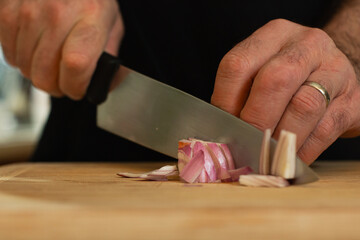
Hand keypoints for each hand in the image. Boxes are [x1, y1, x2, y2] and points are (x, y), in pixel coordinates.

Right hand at [0, 0, 123, 98]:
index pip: (75, 66)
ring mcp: (29, 10)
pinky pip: (8, 52)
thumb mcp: (113, 24)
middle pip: (44, 73)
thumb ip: (110, 57)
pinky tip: (35, 50)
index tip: (78, 89)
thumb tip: (103, 86)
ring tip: (51, 63)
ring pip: (24, 67)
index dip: (75, 86)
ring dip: (38, 73)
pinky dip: (21, 59)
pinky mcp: (8, 9)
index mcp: (90, 19)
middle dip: (56, 87)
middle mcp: (58, 14)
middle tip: (63, 82)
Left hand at [211, 19, 359, 163]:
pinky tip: (288, 159)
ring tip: (264, 157)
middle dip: (255, 120)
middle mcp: (307, 45)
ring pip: (303, 107)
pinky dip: (302, 150)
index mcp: (274, 35)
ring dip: (279, 139)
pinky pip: (324, 130)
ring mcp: (335, 70)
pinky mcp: (353, 100)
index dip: (225, 102)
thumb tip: (221, 135)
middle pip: (274, 80)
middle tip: (244, 146)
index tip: (222, 128)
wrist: (339, 73)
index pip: (238, 64)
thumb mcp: (264, 70)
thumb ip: (242, 94)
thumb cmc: (291, 77)